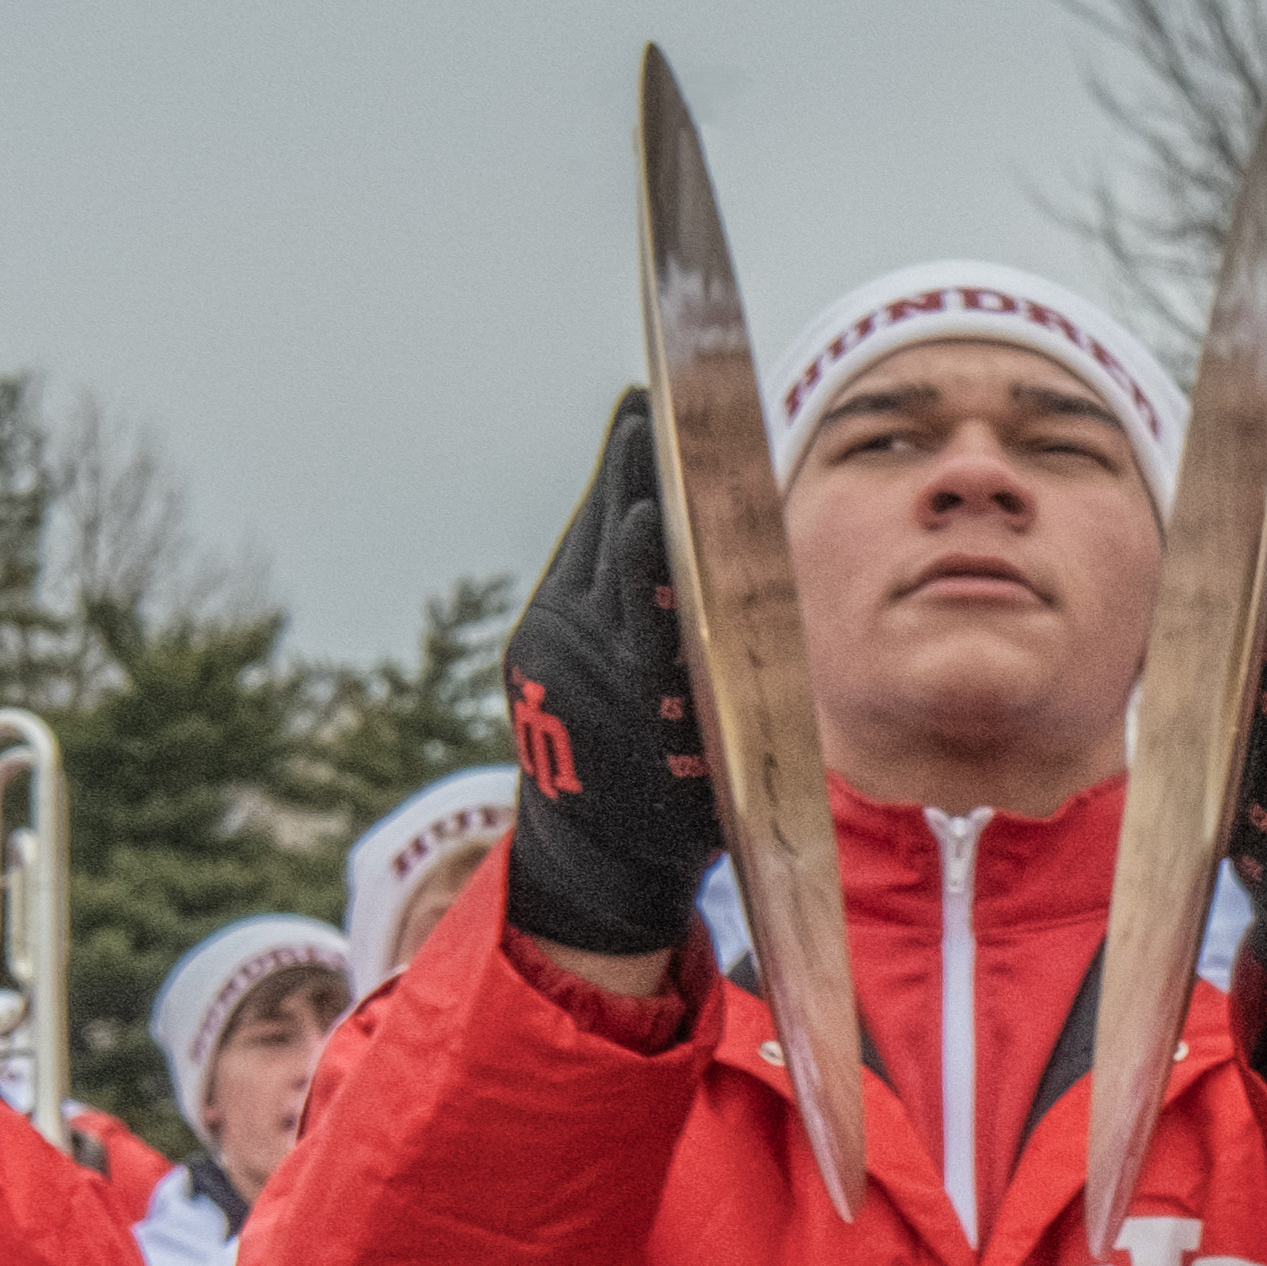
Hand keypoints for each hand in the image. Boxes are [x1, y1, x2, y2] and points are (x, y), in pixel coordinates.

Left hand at [494, 392, 722, 977]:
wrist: (592, 858)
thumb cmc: (682, 810)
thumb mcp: (723, 751)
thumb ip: (722, 673)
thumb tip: (738, 601)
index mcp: (637, 688)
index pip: (641, 589)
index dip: (645, 529)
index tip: (655, 478)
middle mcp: (577, 659)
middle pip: (607, 545)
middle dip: (628, 475)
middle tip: (649, 407)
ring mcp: (545, 648)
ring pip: (586, 549)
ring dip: (614, 484)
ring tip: (640, 423)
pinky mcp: (528, 646)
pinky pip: (573, 568)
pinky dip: (603, 525)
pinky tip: (626, 491)